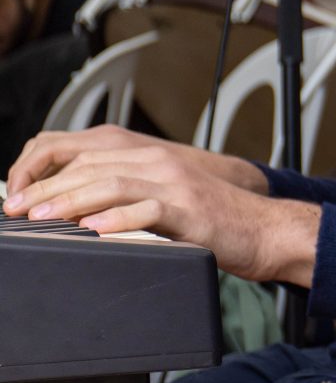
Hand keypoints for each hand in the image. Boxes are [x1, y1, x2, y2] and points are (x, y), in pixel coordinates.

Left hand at [5, 132, 316, 284]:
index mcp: (147, 156)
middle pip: (89, 166)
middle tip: (17, 210)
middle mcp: (158, 162)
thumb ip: (125, 193)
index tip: (17, 193)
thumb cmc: (214, 219)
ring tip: (41, 217)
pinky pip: (147, 210)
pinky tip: (94, 230)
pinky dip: (117, 219)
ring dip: (70, 200)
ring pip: (110, 182)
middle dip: (45, 188)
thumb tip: (74, 208)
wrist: (265, 229)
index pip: (81, 152)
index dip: (42, 170)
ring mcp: (175, 184)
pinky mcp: (190, 209)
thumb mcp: (163, 197)